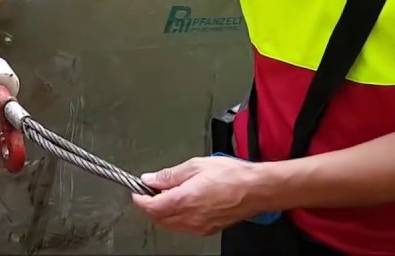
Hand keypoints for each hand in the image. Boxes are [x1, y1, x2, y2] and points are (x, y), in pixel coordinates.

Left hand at [130, 156, 264, 236]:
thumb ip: (170, 175)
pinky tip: (182, 204)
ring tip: (167, 195)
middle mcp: (190, 217)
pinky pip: (184, 227)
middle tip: (151, 191)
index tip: (138, 192)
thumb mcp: (196, 165)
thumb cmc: (232, 175)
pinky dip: (176, 217)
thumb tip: (151, 179)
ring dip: (163, 213)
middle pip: (159, 218)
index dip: (141, 199)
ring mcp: (199, 226)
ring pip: (171, 224)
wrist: (256, 189)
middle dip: (150, 206)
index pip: (152, 207)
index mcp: (185, 199)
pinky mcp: (208, 229)